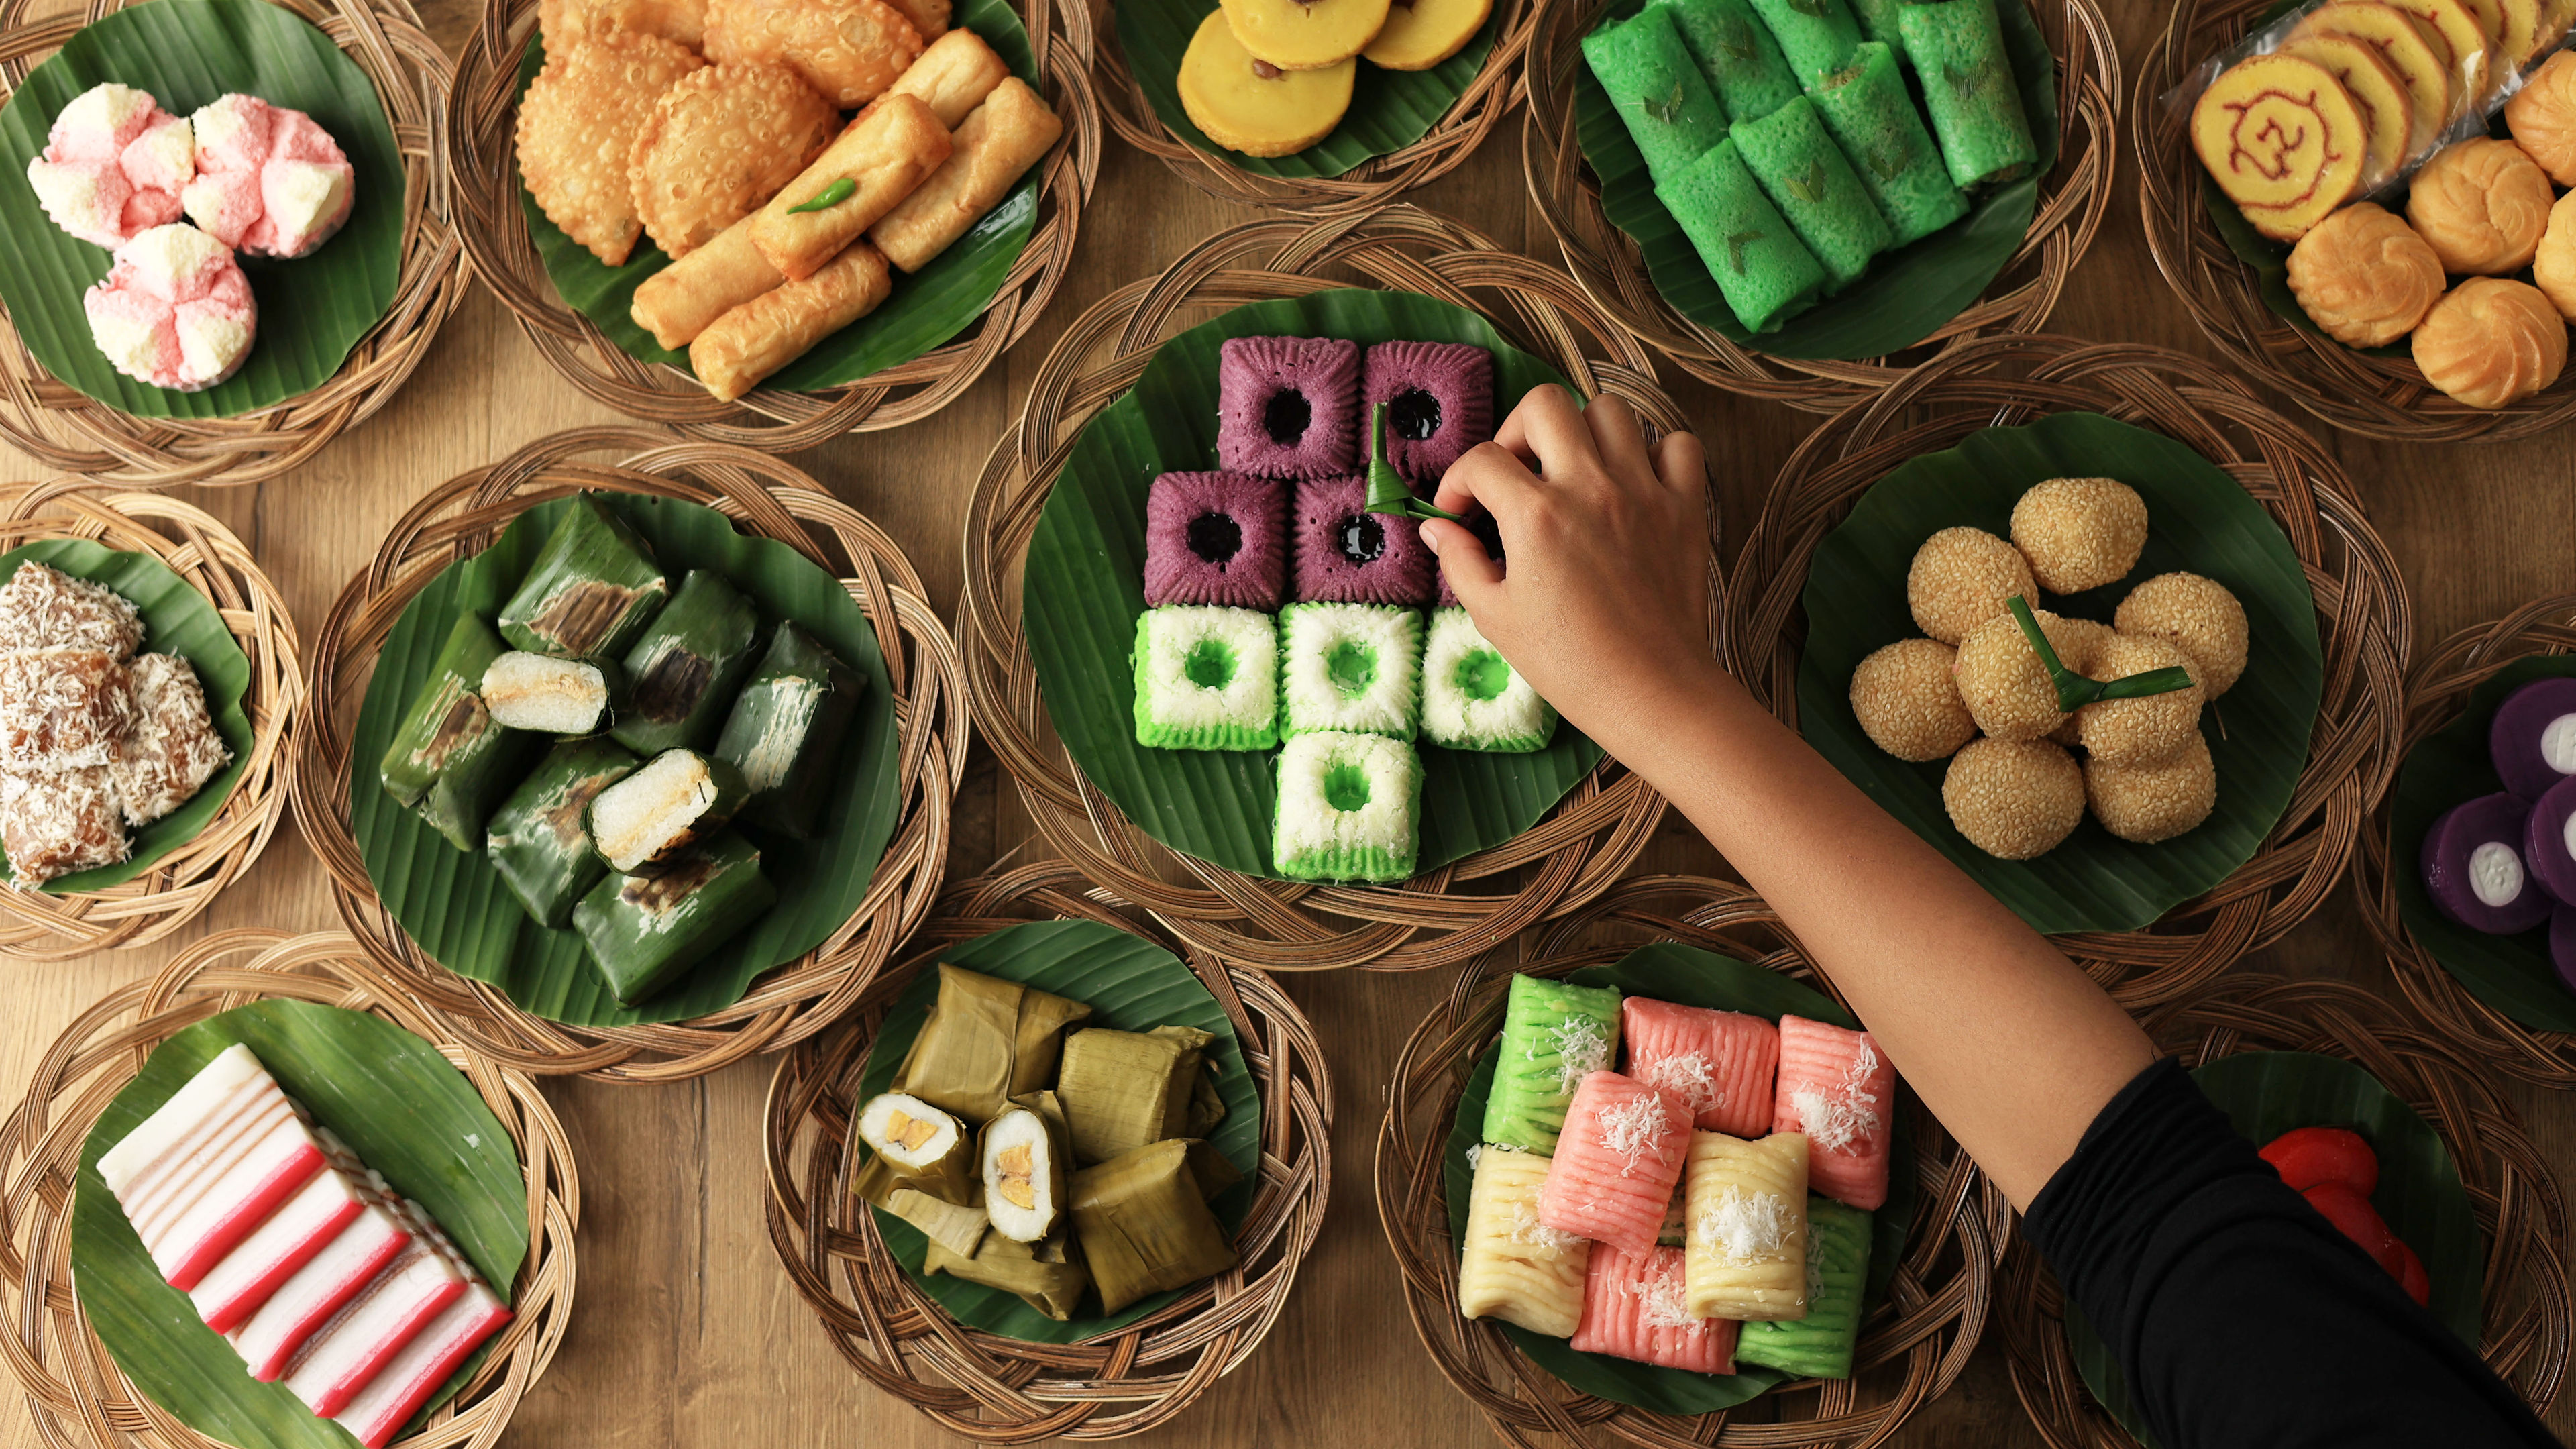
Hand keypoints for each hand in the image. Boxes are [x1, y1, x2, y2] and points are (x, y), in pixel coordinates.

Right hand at [1420, 386, 1718, 752]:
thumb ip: (1460, 561)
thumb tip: (1438, 528)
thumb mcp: (1495, 617)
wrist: (1650, 692)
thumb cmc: (1568, 662)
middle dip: (1516, 430)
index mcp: (1536, 515)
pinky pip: (1677, 445)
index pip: (1482, 460)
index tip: (1459, 512)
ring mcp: (1643, 492)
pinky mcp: (1684, 508)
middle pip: (1545, 405)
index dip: (1458, 482)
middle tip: (1515, 473)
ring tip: (1572, 472)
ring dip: (1583, 432)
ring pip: (1611, 410)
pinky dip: (1655, 453)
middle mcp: (1590, 488)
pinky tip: (1633, 484)